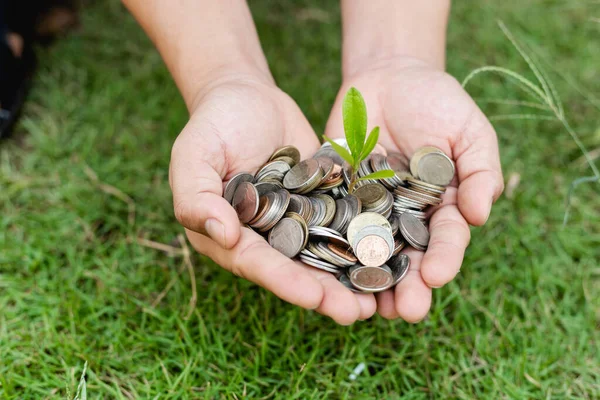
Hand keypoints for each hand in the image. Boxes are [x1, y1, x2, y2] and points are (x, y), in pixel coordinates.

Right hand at [170, 73, 377, 323]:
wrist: (245, 95)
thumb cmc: (212, 124)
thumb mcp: (193, 155)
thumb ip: (195, 196)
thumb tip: (221, 235)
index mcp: (227, 234)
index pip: (256, 262)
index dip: (284, 281)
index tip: (314, 298)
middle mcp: (261, 236)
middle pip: (294, 269)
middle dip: (325, 292)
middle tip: (356, 314)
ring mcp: (293, 222)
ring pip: (323, 254)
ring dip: (349, 277)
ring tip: (381, 299)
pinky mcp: (318, 203)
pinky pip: (342, 223)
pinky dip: (363, 240)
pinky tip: (391, 255)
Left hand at [325, 57, 503, 321]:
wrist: (388, 76)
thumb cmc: (437, 101)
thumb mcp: (468, 130)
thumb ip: (479, 170)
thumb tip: (481, 214)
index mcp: (440, 207)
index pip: (445, 238)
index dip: (443, 258)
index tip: (437, 276)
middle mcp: (403, 217)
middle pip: (407, 257)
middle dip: (407, 286)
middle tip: (405, 312)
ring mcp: (367, 210)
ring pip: (367, 252)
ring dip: (368, 281)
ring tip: (366, 310)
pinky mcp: (335, 198)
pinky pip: (330, 224)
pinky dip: (327, 247)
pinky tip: (323, 271)